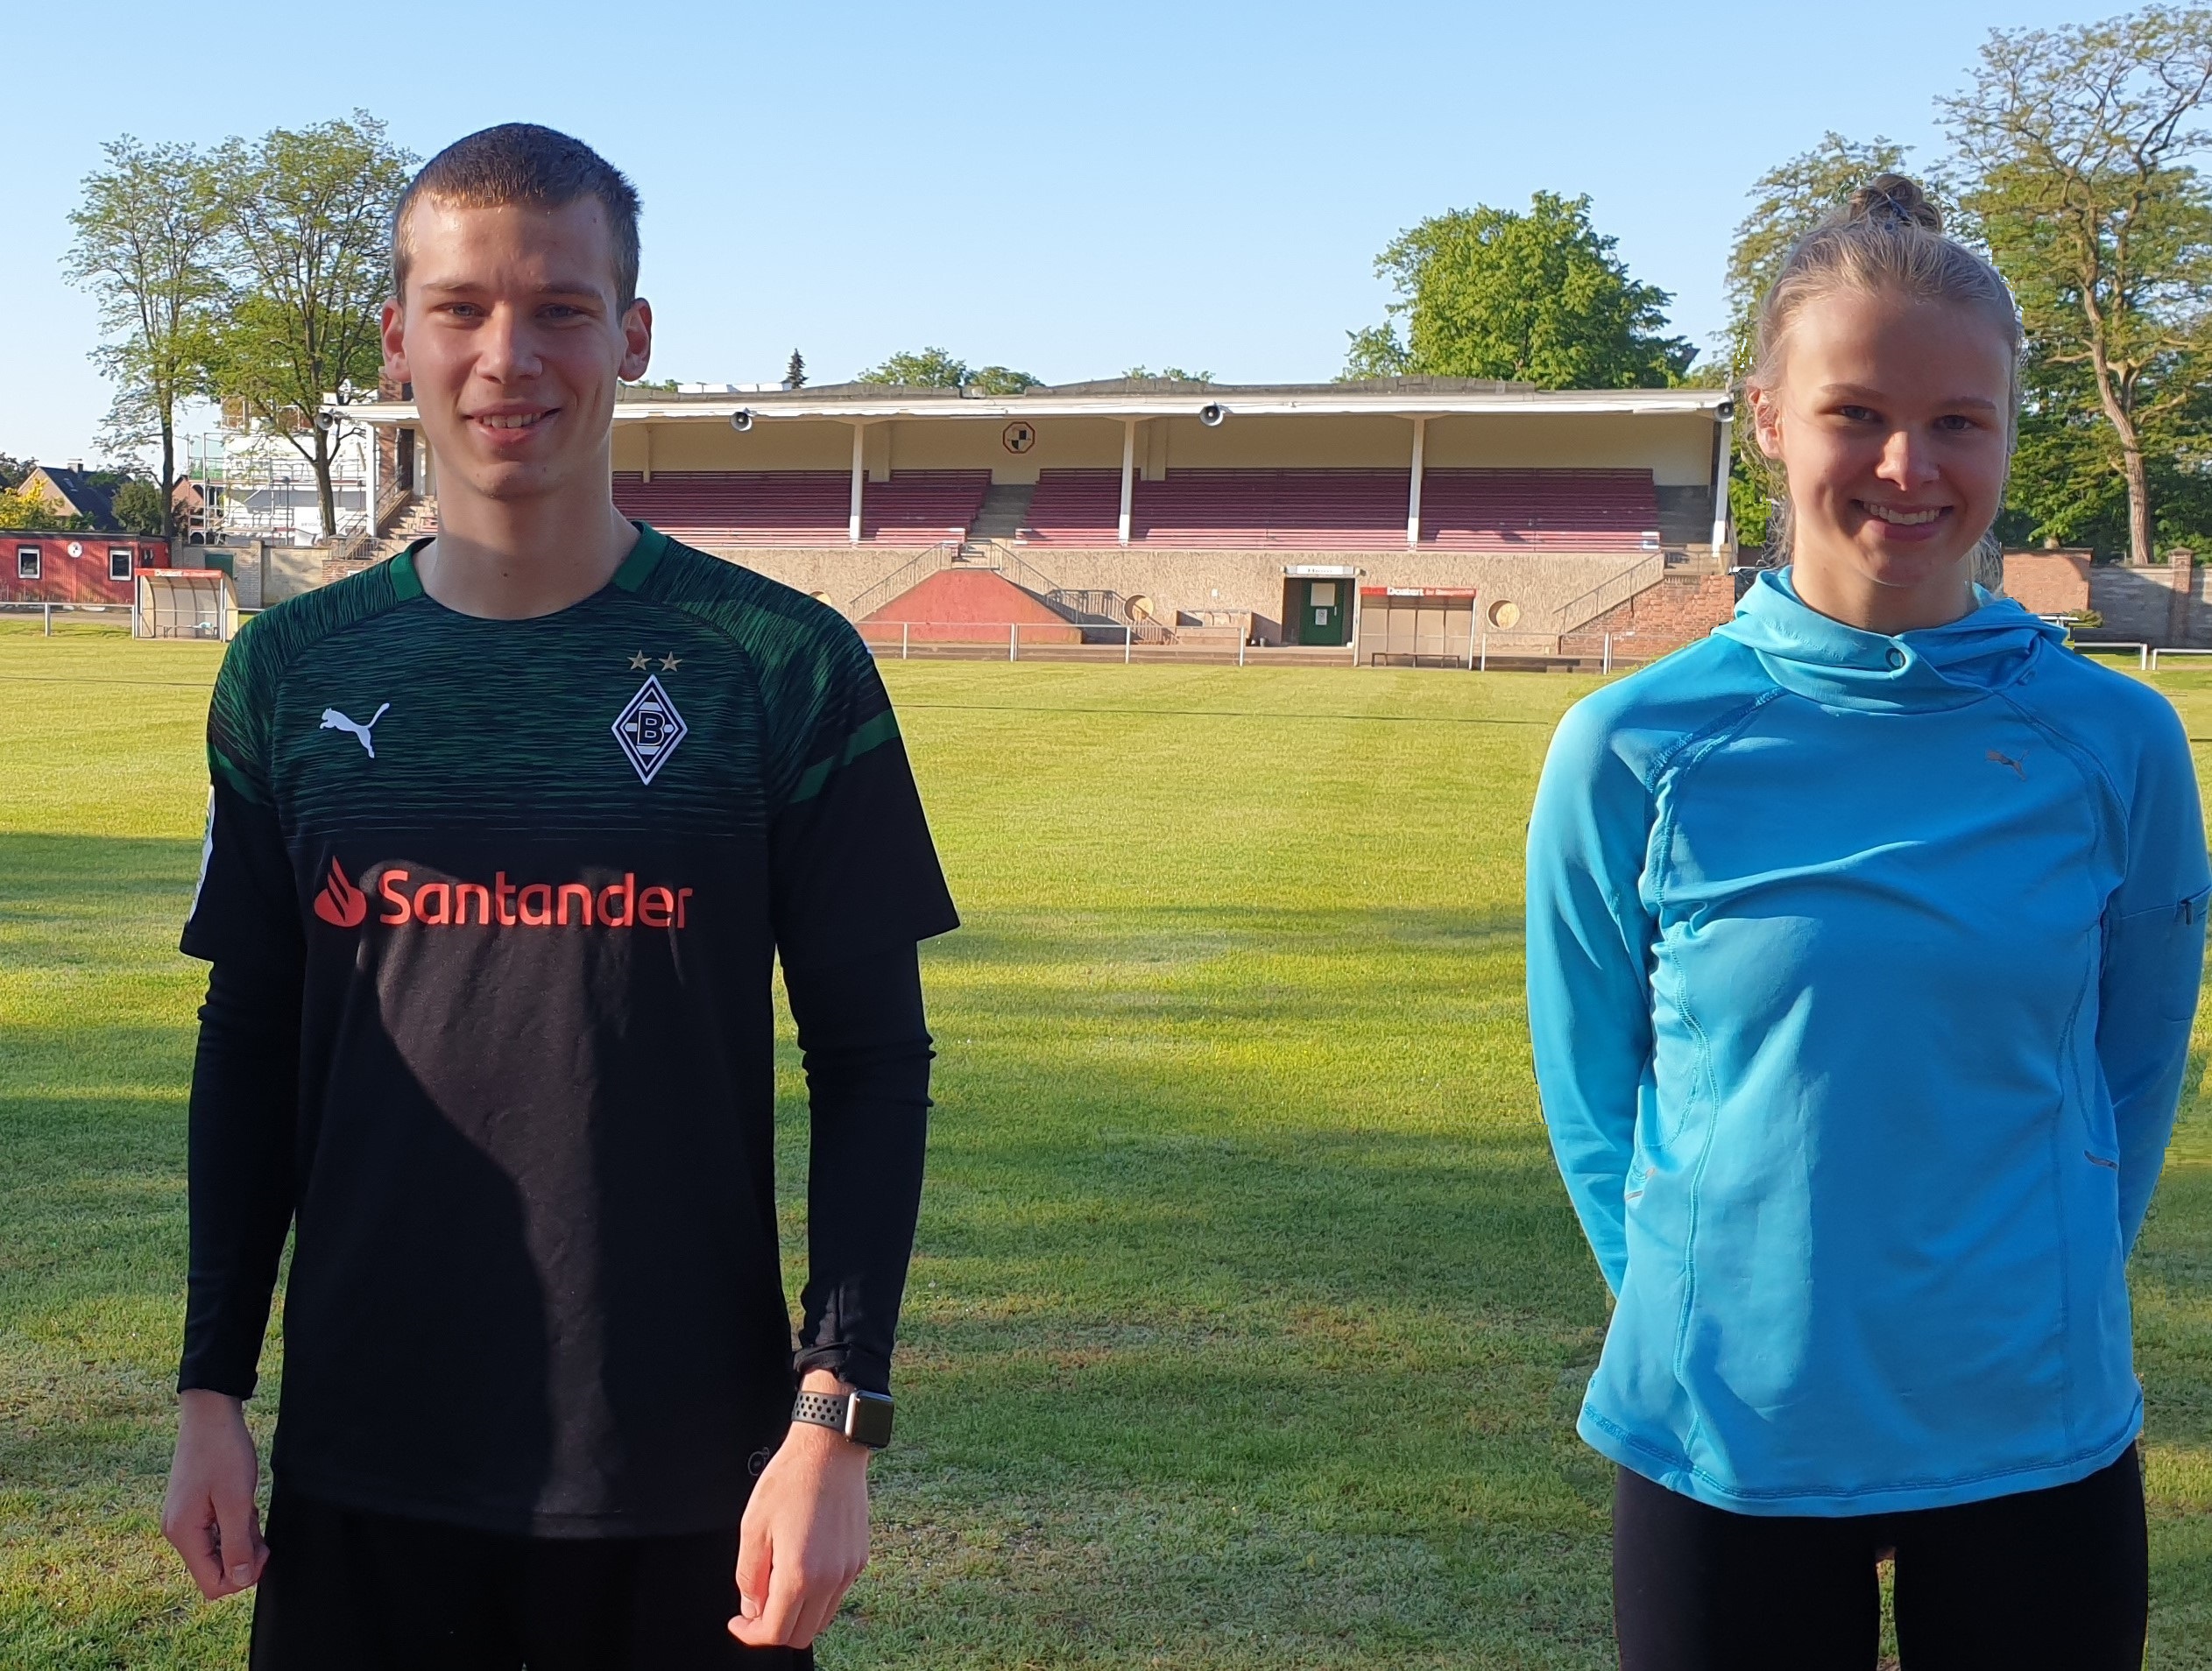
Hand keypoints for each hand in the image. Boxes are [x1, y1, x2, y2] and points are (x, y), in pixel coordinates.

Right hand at [162, 1389, 267, 1599]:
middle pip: (215, 1569)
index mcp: (183, 1534)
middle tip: (257, 1523)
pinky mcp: (193, 1510)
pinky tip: (243, 1503)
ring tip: (249, 1508)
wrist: (211, 1414)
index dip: (242, 1576)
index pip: (212, 1584)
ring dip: (240, 1537)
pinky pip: (216, 1532)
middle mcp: (178, 1532)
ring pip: (218, 1550)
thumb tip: (241, 1581)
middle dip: (243, 1554)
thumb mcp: (237, 1501)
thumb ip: (237, 1544)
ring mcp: (184, 1521)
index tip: (263, 1549)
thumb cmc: (223, 1452)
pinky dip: (235, 1524)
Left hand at [730, 1373, 871, 1648]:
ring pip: (821, 1619)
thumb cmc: (790, 1480)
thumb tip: (752, 1608)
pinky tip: (801, 1568)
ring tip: (778, 1584)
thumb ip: (748, 1576)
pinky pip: (836, 1595)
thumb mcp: (752, 1527)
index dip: (750, 1635)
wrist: (830, 1450)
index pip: (775, 1632)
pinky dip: (816, 1597)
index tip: (738, 1622)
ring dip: (797, 1615)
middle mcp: (830, 1579)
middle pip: (801, 1635)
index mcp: (800, 1575)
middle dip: (774, 1629)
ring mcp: (848, 1570)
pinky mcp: (859, 1558)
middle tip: (756, 1606)